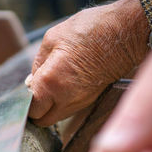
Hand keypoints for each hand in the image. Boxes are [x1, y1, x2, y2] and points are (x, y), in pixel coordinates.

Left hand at [26, 0, 149, 126]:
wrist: (126, 33)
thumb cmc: (90, 30)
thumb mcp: (53, 38)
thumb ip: (37, 64)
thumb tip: (32, 82)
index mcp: (51, 83)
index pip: (31, 110)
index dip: (25, 102)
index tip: (26, 90)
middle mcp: (66, 99)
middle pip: (42, 120)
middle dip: (36, 109)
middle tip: (36, 91)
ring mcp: (81, 103)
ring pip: (56, 118)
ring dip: (49, 107)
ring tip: (51, 86)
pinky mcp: (91, 101)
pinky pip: (69, 110)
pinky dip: (63, 104)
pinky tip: (64, 86)